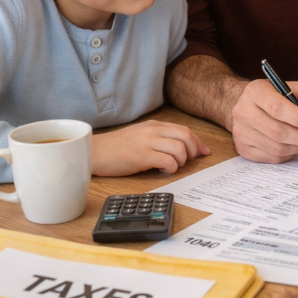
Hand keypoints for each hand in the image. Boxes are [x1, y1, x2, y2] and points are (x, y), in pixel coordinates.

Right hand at [92, 120, 209, 175]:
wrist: (94, 152)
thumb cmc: (116, 148)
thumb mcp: (139, 136)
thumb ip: (158, 138)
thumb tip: (179, 147)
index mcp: (154, 125)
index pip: (184, 130)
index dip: (197, 142)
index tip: (204, 152)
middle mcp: (152, 131)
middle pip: (186, 136)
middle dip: (193, 151)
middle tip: (190, 161)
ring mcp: (147, 142)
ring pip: (179, 149)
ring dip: (181, 161)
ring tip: (172, 167)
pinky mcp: (141, 156)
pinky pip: (168, 161)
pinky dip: (171, 168)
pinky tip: (162, 171)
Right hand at [229, 79, 297, 162]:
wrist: (252, 105)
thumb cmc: (277, 96)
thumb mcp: (295, 88)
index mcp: (255, 91)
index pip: (277, 108)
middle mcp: (242, 111)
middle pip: (277, 131)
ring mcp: (240, 131)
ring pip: (276, 148)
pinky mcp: (242, 148)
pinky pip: (271, 157)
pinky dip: (288, 154)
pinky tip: (295, 145)